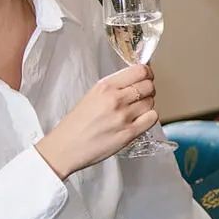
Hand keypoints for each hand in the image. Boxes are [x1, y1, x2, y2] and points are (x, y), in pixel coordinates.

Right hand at [37, 66, 156, 178]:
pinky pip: (152, 118)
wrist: (65, 147)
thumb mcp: (92, 95)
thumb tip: (136, 79)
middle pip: (149, 86)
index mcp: (105, 86)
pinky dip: (149, 118)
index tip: (147, 77)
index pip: (140, 71)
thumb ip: (114, 87)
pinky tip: (139, 121)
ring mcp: (124, 116)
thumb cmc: (76, 124)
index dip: (148, 73)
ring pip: (151, 102)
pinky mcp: (130, 132)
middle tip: (141, 96)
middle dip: (148, 90)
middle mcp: (116, 98)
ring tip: (135, 111)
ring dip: (146, 105)